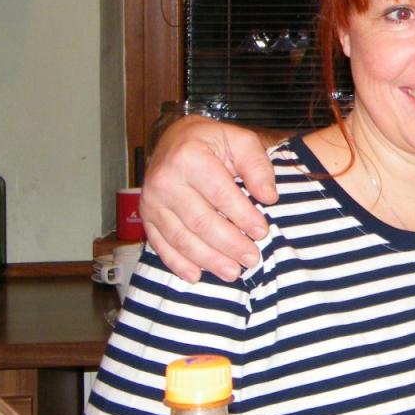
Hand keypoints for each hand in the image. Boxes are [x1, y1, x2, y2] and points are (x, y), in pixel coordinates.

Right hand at [139, 115, 276, 282]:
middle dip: (228, 244)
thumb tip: (269, 196)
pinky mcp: (145, 216)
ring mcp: (152, 201)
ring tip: (232, 272)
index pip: (220, 194)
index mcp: (189, 157)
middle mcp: (165, 180)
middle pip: (200, 221)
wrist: (175, 138)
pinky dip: (178, 263)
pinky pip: (161, 244)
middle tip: (252, 259)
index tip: (262, 232)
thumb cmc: (213, 142)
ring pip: (181, 237)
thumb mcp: (241, 141)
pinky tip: (196, 275)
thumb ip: (257, 167)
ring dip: (208, 259)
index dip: (242, 216)